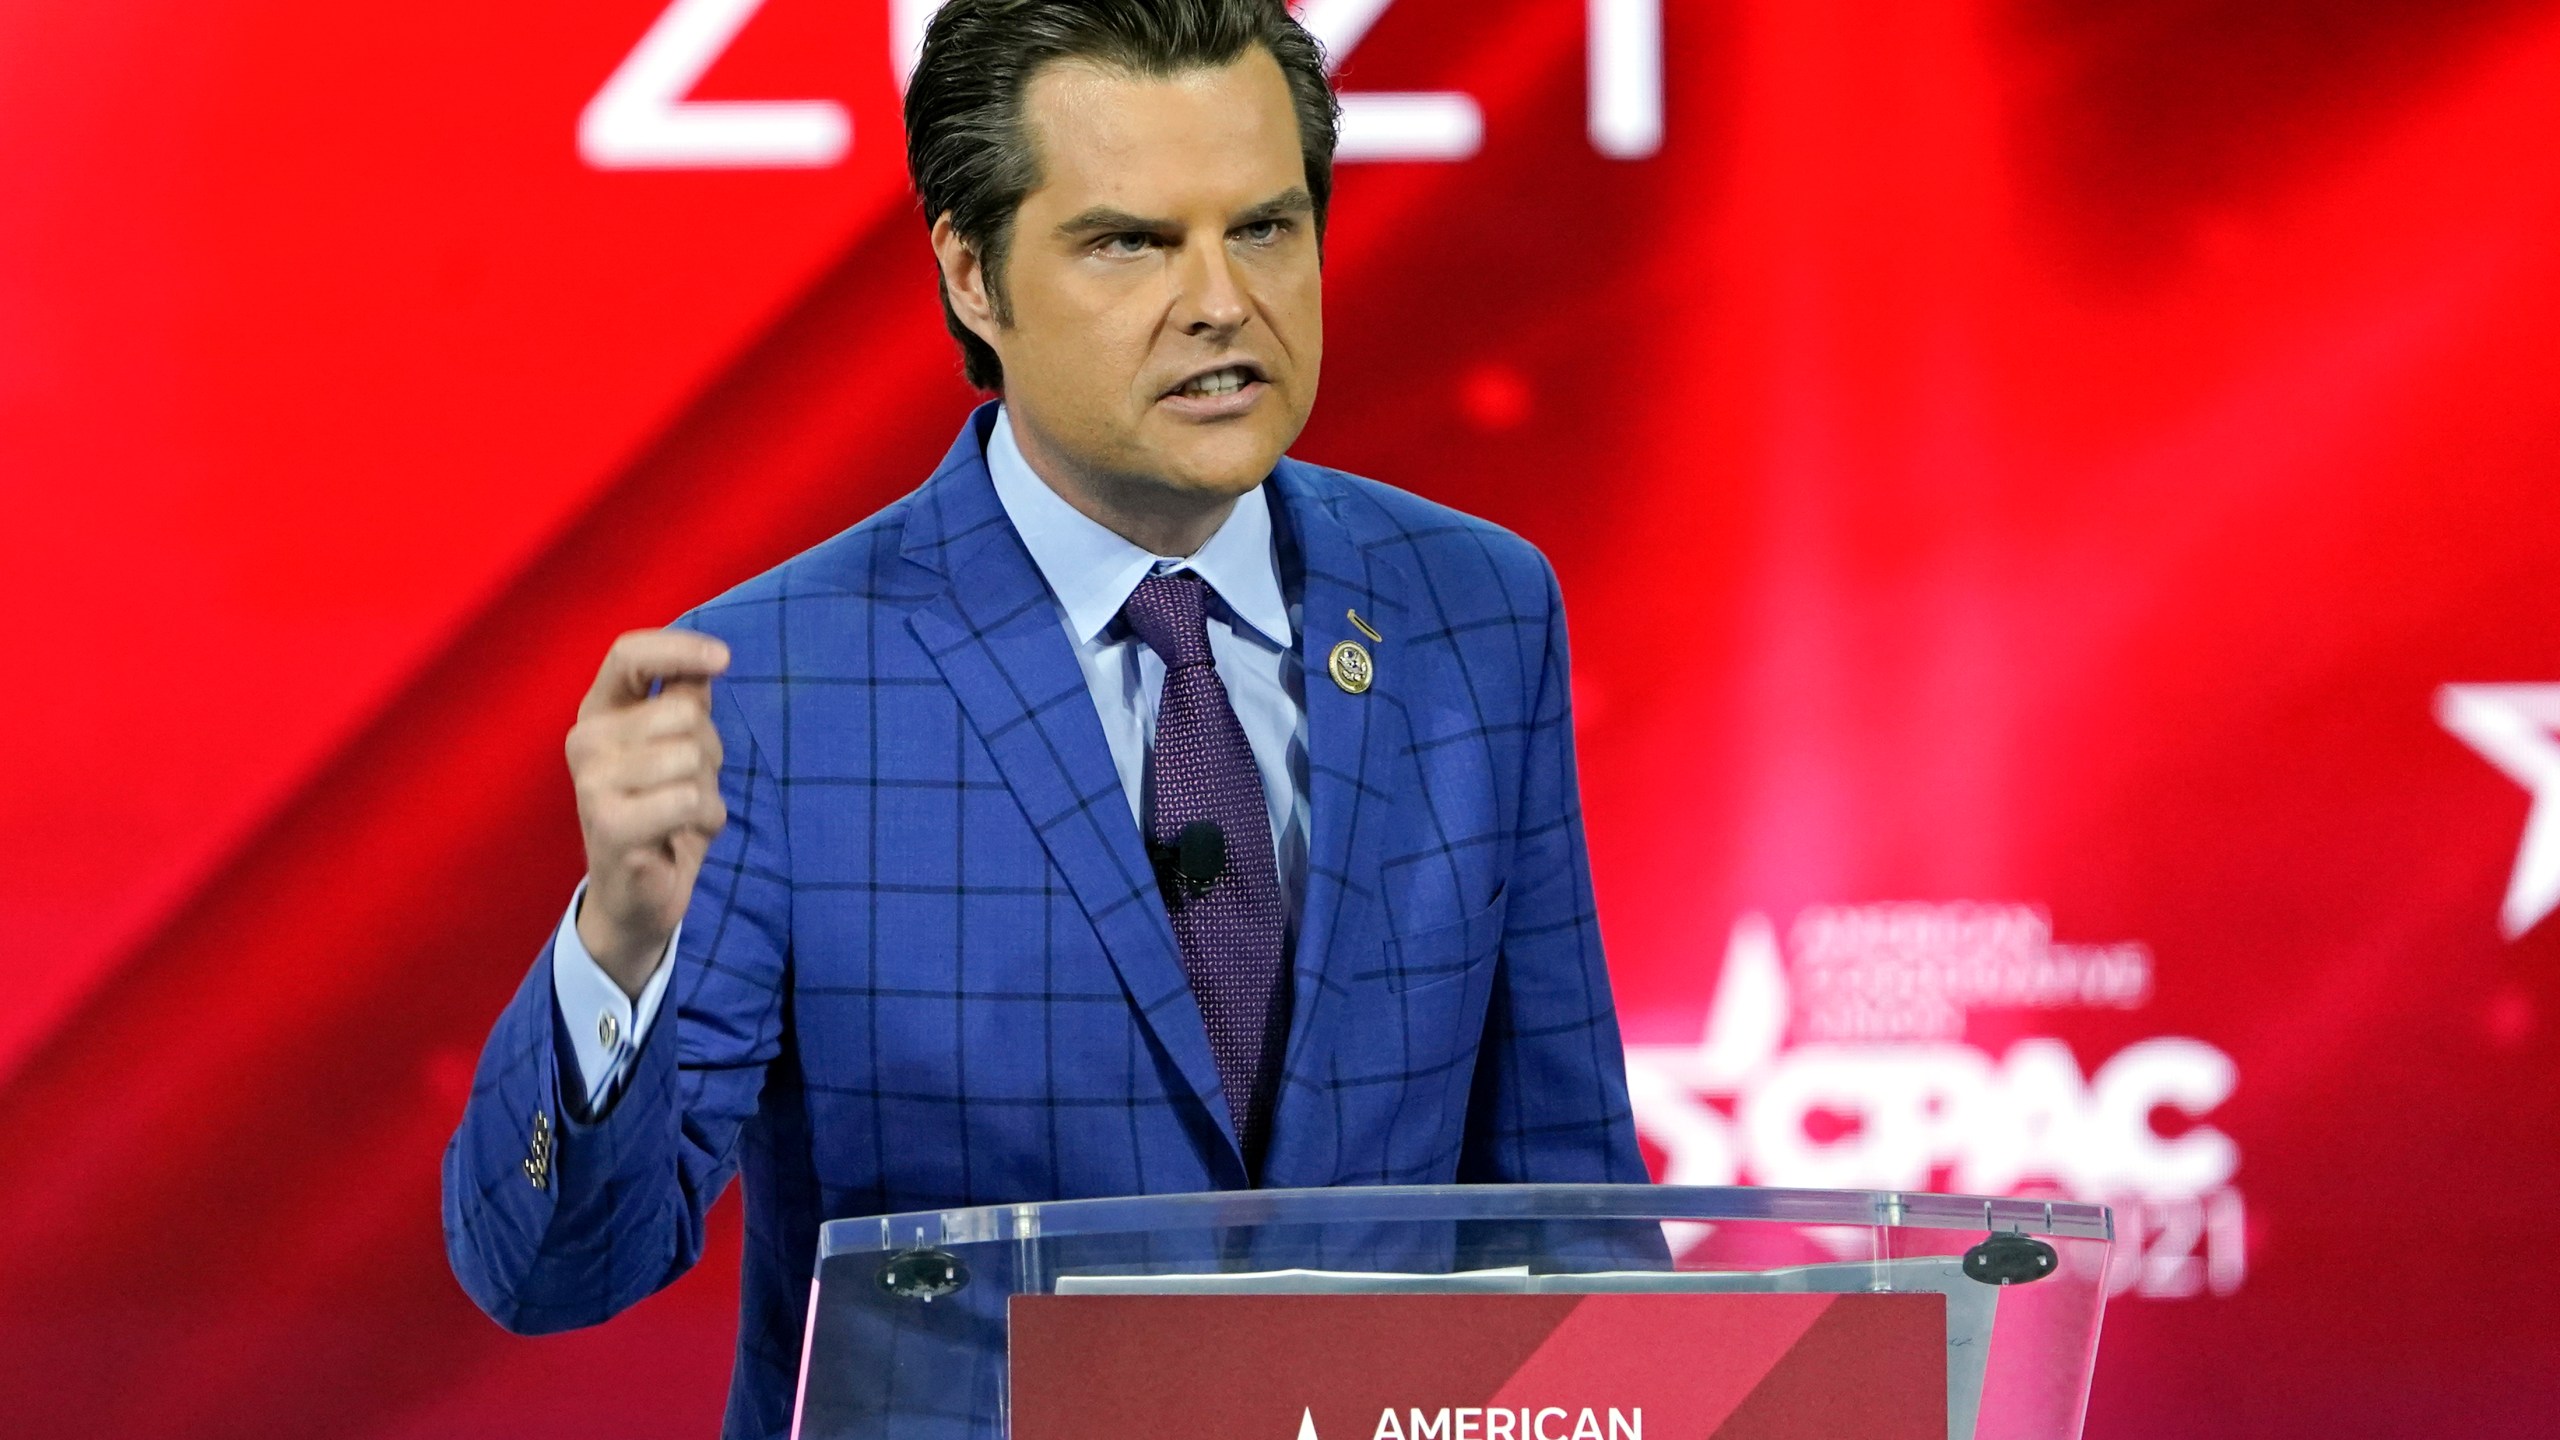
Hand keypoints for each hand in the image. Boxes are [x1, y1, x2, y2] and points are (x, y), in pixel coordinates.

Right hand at [566, 629, 731, 996]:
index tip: (723, 659)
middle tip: (690, 783)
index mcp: (600, 712)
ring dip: (709, 789)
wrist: (637, 893)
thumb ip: (686, 698)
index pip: (628, 654)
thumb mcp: (678, 745)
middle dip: (710, 749)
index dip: (679, 649)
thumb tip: (707, 659)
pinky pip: (688, 800)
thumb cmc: (664, 810)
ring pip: (692, 756)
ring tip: (683, 811)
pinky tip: (682, 836)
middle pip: (684, 712)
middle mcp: (586, 741)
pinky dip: (705, 819)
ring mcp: (593, 783)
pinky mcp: (610, 825)